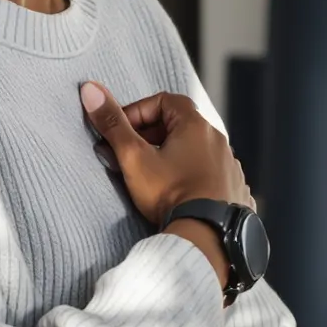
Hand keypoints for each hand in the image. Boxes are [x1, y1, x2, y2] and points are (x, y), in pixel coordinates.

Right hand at [81, 81, 252, 285]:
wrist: (205, 236)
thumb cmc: (169, 194)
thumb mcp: (134, 157)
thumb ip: (112, 124)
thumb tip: (90, 90)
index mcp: (196, 126)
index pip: (164, 101)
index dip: (138, 111)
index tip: (121, 132)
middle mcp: (219, 141)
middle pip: (181, 126)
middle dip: (152, 135)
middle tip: (131, 155)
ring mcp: (230, 166)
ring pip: (196, 151)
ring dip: (173, 157)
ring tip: (153, 178)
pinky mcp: (235, 189)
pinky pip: (211, 175)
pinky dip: (193, 177)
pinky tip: (179, 194)